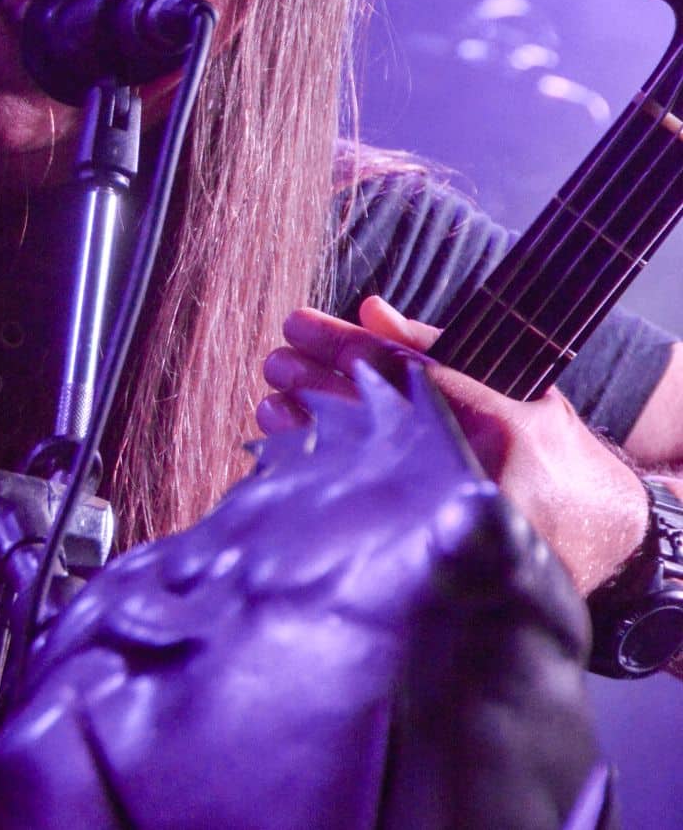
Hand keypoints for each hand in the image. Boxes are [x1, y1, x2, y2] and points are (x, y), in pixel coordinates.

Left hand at [258, 296, 648, 596]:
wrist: (603, 537)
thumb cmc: (555, 450)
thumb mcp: (517, 387)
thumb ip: (440, 350)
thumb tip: (369, 313)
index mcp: (495, 420)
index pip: (399, 370)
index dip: (340, 343)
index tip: (296, 323)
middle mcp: (471, 471)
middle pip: (368, 419)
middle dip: (314, 385)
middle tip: (275, 363)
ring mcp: (450, 523)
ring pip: (355, 471)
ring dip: (306, 434)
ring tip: (271, 405)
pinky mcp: (434, 561)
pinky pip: (362, 519)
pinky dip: (322, 486)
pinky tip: (288, 463)